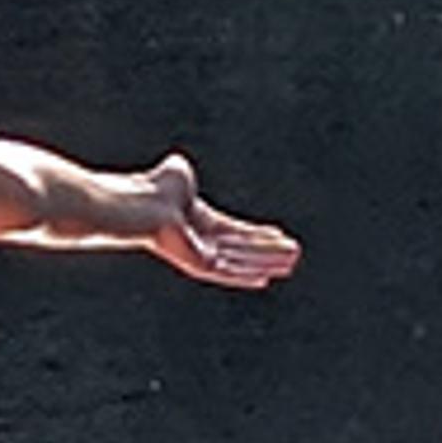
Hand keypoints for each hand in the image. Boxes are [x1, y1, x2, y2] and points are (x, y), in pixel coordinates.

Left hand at [140, 154, 301, 289]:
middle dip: (270, 251)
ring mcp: (202, 255)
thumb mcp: (178, 173)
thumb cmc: (158, 189)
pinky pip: (230, 272)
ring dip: (267, 263)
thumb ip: (185, 173)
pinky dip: (247, 275)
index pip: (237, 231)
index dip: (259, 234)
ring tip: (291, 262)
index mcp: (201, 222)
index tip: (280, 235)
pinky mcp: (200, 265)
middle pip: (244, 249)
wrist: (146, 204)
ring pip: (242, 262)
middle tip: (295, 253)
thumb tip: (178, 164)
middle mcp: (203, 241)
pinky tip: (265, 278)